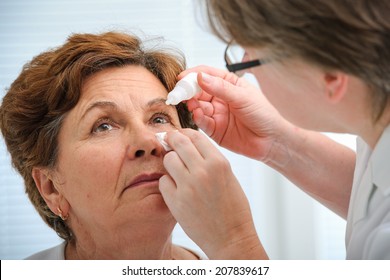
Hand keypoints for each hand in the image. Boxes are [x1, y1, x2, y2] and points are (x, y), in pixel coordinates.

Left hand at [159, 129, 266, 258]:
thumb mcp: (228, 176)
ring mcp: (188, 186)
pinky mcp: (176, 202)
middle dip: (172, 139)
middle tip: (169, 141)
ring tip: (176, 170)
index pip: (196, 136)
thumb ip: (210, 160)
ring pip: (168, 159)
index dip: (185, 133)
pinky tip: (176, 188)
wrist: (231, 237)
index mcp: (219, 163)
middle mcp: (203, 171)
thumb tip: (190, 145)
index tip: (181, 135)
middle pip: (179, 142)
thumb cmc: (233, 208)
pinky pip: (163, 181)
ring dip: (170, 162)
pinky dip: (167, 183)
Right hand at [180, 66, 288, 161]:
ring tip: (192, 105)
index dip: (193, 75)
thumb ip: (221, 88)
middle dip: (189, 91)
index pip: (207, 75)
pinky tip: (198, 115)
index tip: (182, 78)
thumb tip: (201, 77)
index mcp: (229, 84)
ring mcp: (217, 114)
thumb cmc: (264, 116)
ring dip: (192, 104)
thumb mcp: (243, 97)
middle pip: (198, 90)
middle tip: (180, 93)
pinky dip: (197, 118)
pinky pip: (201, 122)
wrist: (271, 141)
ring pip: (198, 106)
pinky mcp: (214, 129)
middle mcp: (221, 98)